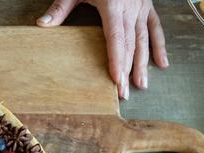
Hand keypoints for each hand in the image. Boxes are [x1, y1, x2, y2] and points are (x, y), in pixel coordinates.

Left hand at [37, 0, 168, 99]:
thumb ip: (60, 8)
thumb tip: (42, 24)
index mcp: (113, 4)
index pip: (116, 38)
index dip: (117, 60)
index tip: (116, 80)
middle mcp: (131, 8)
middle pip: (131, 44)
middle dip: (128, 69)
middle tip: (124, 93)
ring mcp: (141, 7)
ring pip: (145, 39)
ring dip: (144, 63)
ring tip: (142, 85)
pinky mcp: (148, 6)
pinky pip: (155, 28)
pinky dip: (159, 46)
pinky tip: (162, 64)